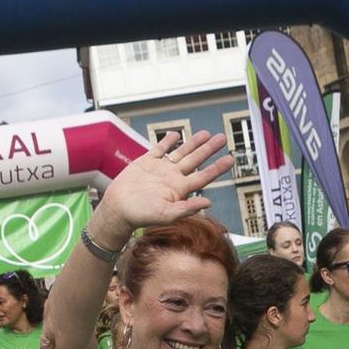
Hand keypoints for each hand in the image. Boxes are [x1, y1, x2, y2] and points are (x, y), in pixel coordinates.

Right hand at [92, 130, 233, 240]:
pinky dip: (168, 141)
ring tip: (206, 134)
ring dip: (194, 143)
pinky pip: (160, 149)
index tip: (230, 159)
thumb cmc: (141, 215)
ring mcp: (161, 169)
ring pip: (181, 152)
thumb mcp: (166, 214)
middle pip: (196, 160)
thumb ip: (187, 208)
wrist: (118, 208)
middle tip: (223, 138)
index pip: (204, 176)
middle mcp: (173, 177)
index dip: (218, 167)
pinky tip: (176, 135)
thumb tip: (208, 202)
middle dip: (210, 149)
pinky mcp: (146, 162)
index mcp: (180, 189)